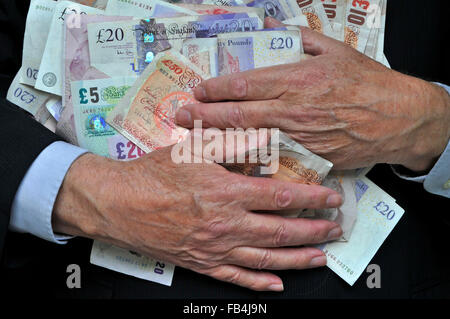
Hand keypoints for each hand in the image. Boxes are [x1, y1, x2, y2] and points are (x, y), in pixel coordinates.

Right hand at [52, 147, 342, 290]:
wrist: (119, 203)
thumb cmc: (154, 174)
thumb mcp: (194, 148)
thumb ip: (233, 143)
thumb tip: (267, 138)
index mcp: (226, 193)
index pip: (281, 197)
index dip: (311, 198)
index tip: (331, 198)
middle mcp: (226, 225)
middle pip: (281, 232)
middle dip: (314, 231)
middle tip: (335, 229)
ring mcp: (215, 249)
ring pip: (266, 259)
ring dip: (297, 259)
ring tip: (320, 256)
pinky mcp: (201, 263)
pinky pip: (236, 278)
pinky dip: (260, 284)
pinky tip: (277, 286)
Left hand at [175, 18, 449, 170]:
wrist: (397, 117)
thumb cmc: (366, 82)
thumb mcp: (335, 51)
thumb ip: (302, 40)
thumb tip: (274, 31)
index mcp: (295, 80)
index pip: (244, 85)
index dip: (216, 89)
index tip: (197, 90)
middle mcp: (291, 109)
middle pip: (237, 115)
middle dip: (204, 116)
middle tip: (180, 116)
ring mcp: (296, 136)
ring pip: (247, 140)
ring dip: (217, 140)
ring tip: (193, 140)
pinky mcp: (306, 157)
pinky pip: (271, 159)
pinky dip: (247, 160)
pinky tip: (227, 163)